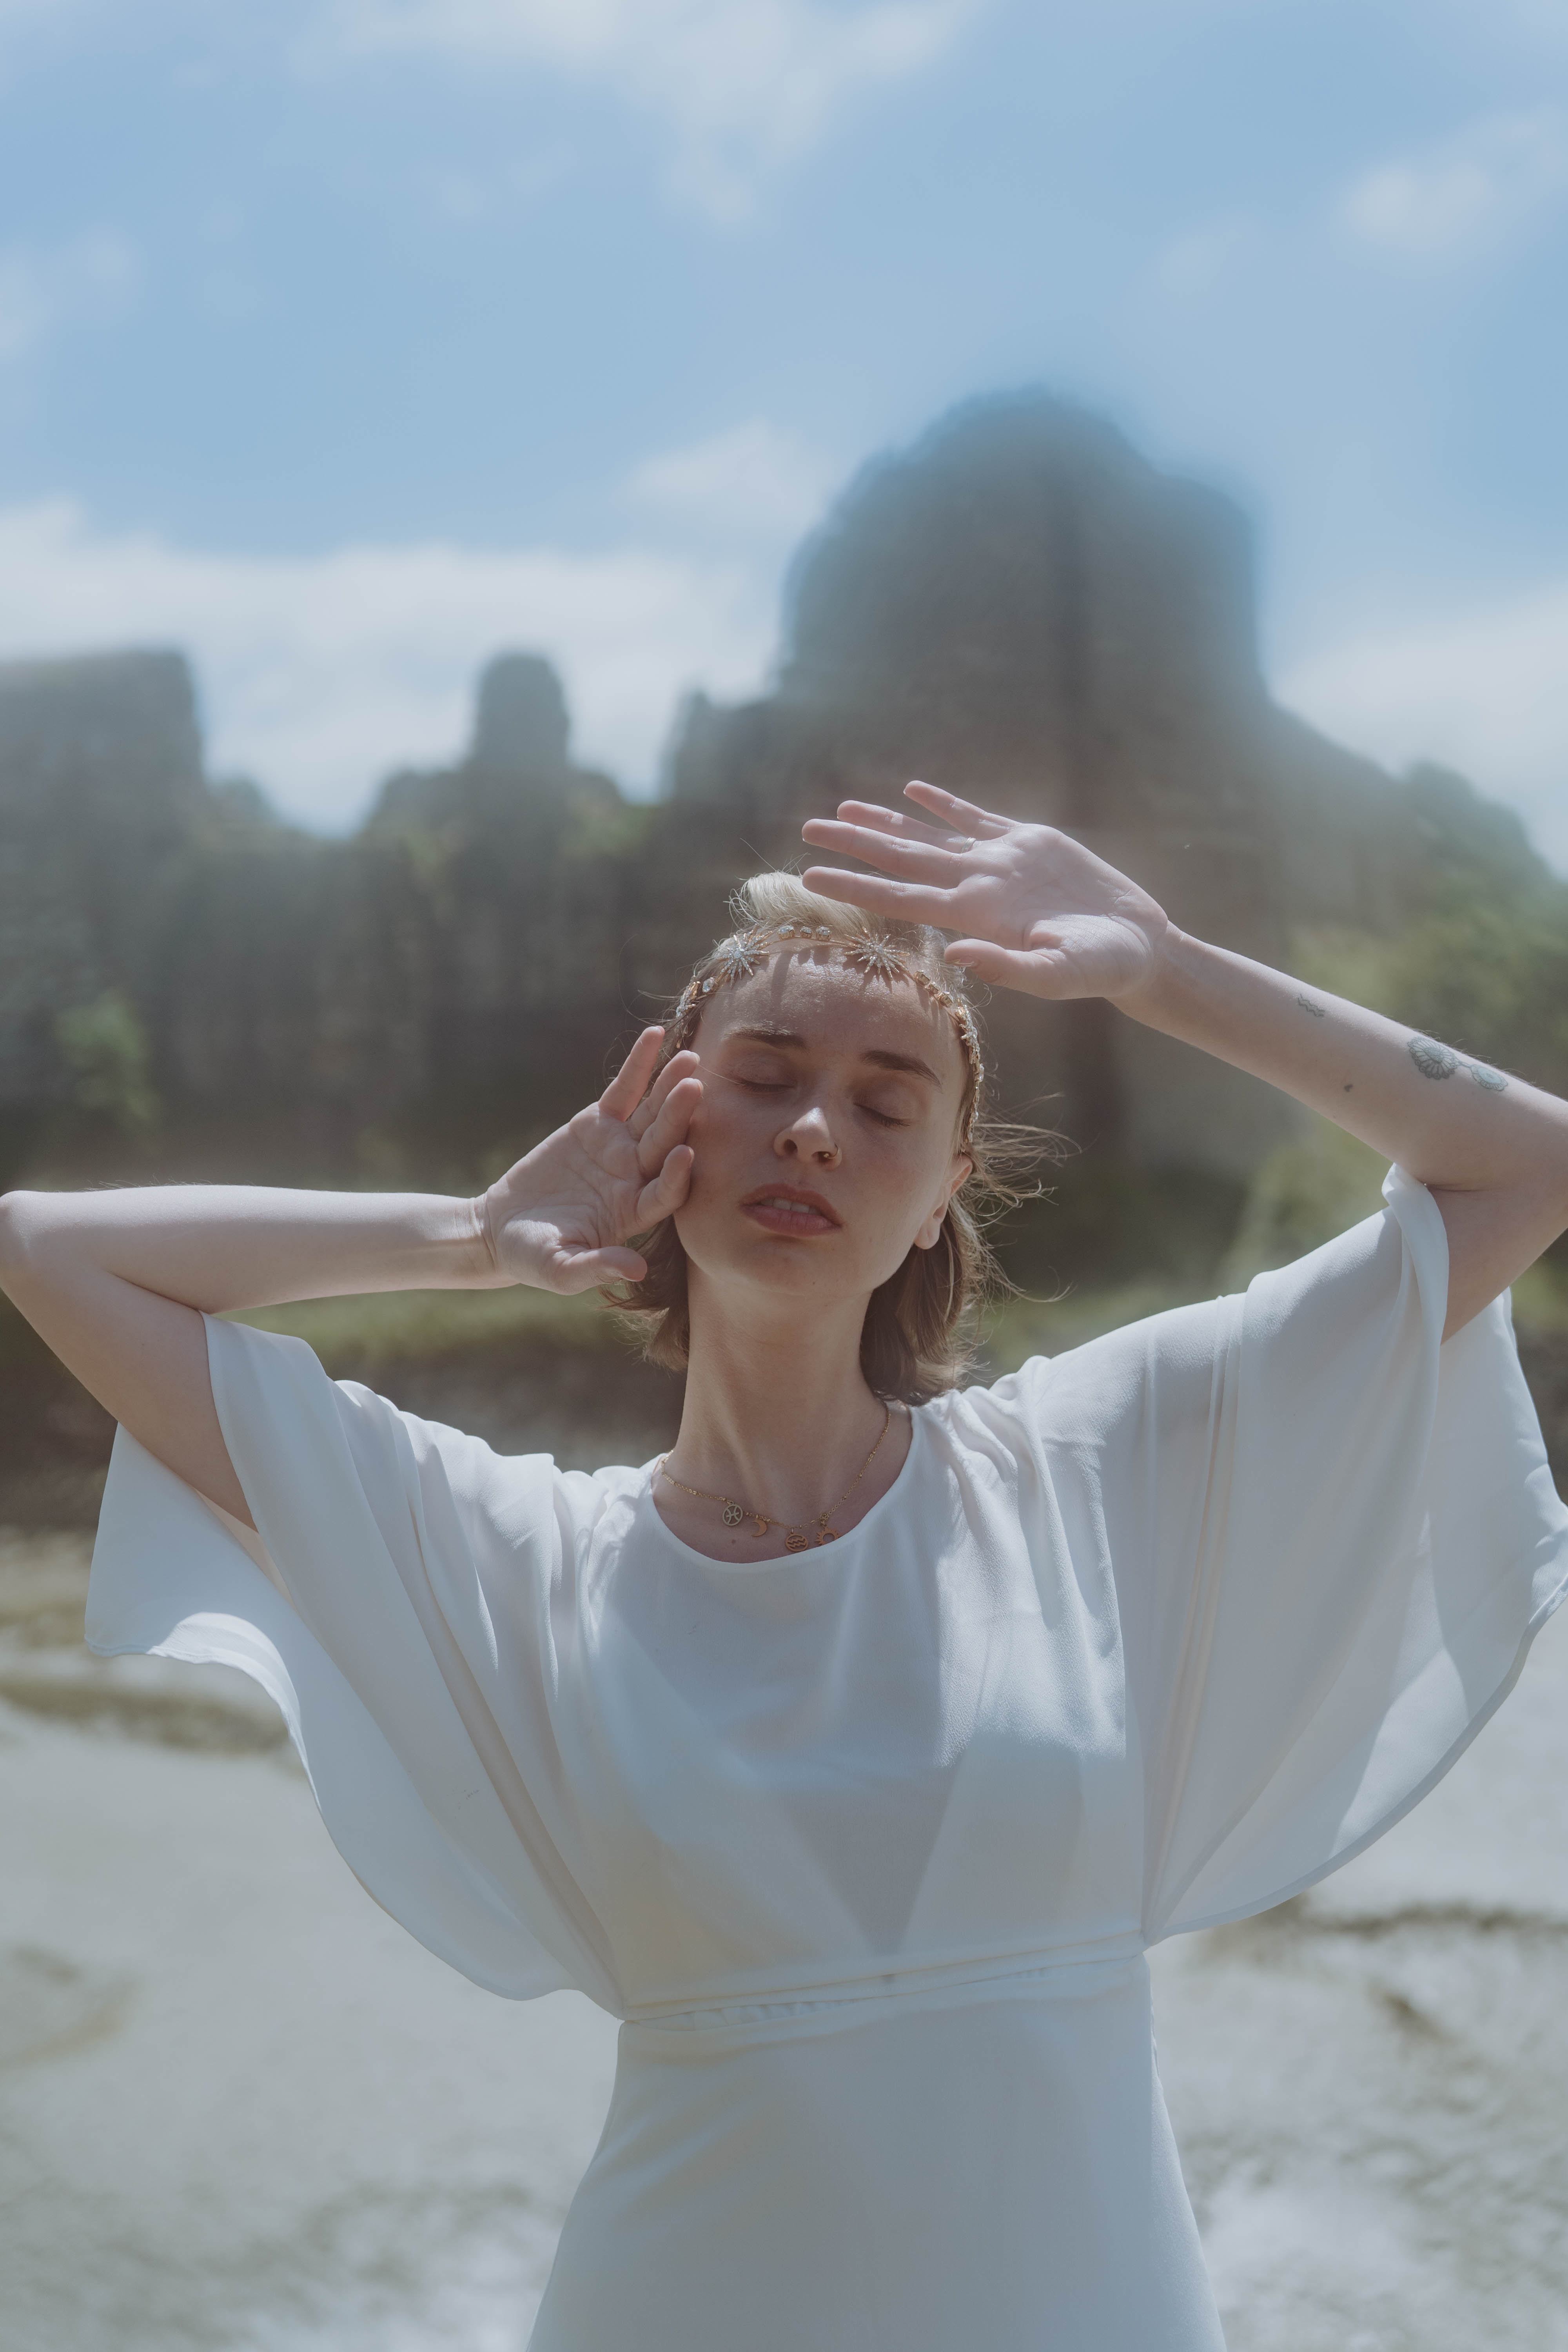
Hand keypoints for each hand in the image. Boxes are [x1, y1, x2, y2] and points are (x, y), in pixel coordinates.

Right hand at [477, 1029, 700, 1292]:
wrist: (503, 1229)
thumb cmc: (533, 1257)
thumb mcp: (559, 1269)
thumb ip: (596, 1268)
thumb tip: (636, 1271)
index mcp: (634, 1214)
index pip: (665, 1194)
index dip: (677, 1177)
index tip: (687, 1155)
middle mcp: (635, 1178)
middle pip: (664, 1145)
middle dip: (679, 1118)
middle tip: (696, 1088)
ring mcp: (619, 1148)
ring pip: (651, 1113)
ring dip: (669, 1086)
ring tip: (689, 1057)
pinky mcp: (598, 1125)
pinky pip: (623, 1090)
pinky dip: (638, 1064)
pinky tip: (655, 1036)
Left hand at [802, 782, 1170, 1002]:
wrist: (1137, 948)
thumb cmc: (1100, 969)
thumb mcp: (1056, 974)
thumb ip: (1006, 967)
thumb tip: (953, 956)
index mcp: (975, 915)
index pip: (899, 897)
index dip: (854, 885)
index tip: (809, 878)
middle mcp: (977, 886)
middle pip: (901, 860)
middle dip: (854, 844)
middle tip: (807, 829)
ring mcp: (999, 862)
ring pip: (929, 836)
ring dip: (887, 822)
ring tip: (845, 807)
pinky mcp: (1028, 842)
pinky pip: (974, 818)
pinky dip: (944, 805)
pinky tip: (914, 791)